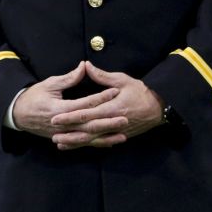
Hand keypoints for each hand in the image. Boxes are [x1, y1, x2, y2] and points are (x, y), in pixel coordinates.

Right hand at [11, 62, 121, 139]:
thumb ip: (69, 78)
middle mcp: (63, 125)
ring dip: (106, 137)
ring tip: (123, 135)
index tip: (115, 91)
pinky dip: (96, 143)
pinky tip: (110, 143)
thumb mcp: (50, 84)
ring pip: (88, 138)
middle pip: (89, 125)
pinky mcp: (64, 138)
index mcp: (59, 109)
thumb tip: (84, 66)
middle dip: (108, 122)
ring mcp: (63, 134)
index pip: (85, 103)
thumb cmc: (33, 96)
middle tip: (125, 118)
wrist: (18, 114)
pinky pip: (83, 143)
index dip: (101, 97)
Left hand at [49, 63, 164, 150]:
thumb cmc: (140, 91)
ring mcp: (115, 131)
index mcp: (111, 107)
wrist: (159, 107)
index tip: (55, 118)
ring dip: (76, 142)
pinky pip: (100, 142)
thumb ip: (102, 76)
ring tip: (59, 143)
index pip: (86, 114)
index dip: (70, 117)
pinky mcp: (118, 136)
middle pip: (87, 130)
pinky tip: (76, 146)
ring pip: (92, 140)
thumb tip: (85, 65)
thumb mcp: (122, 80)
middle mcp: (112, 122)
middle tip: (53, 134)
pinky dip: (87, 145)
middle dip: (69, 132)